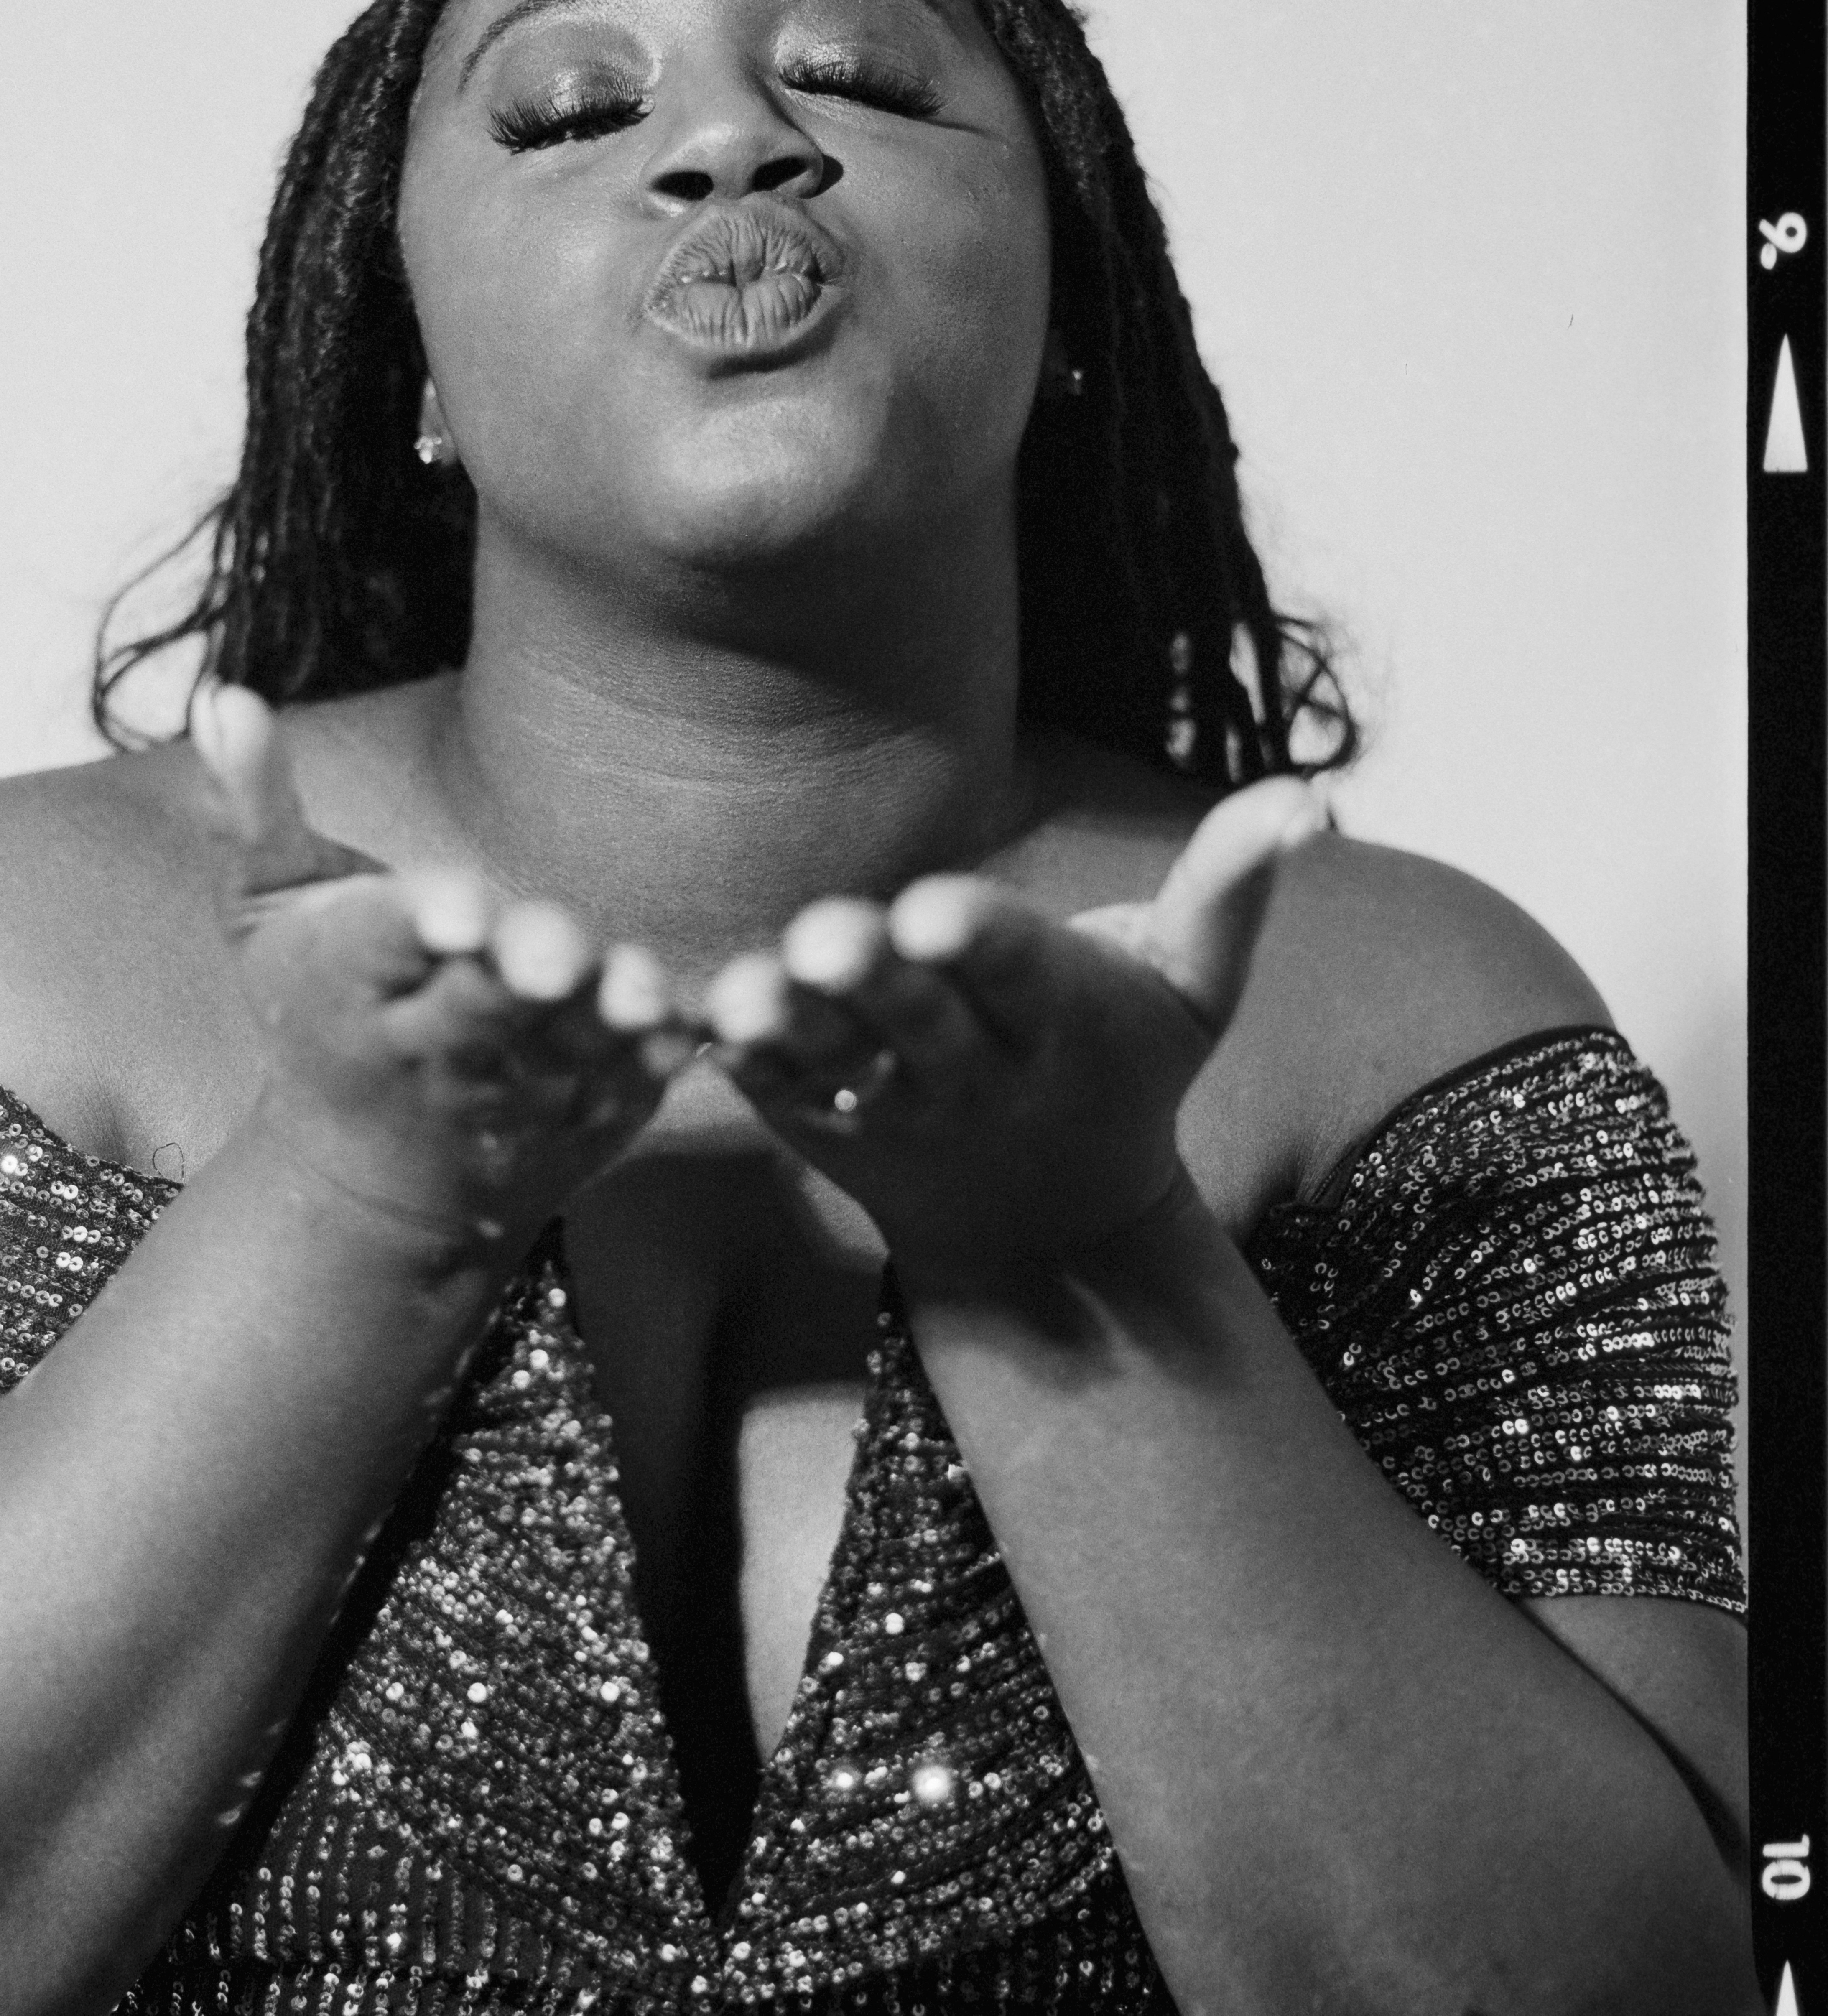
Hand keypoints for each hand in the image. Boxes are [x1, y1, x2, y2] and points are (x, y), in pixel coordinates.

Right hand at [188, 683, 692, 1255]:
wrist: (367, 1182)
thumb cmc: (315, 1008)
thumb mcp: (267, 912)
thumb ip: (253, 805)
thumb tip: (228, 692)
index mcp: (346, 984)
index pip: (379, 942)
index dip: (421, 920)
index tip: (457, 907)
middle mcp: (425, 1050)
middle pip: (476, 1010)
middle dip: (514, 981)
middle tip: (554, 952)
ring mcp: (510, 1096)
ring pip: (560, 1055)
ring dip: (601, 1023)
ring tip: (636, 991)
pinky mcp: (585, 1119)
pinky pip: (628, 1086)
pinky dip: (657, 1058)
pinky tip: (688, 1021)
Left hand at [702, 778, 1326, 1283]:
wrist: (1046, 1221)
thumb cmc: (1123, 1063)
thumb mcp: (1191, 988)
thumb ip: (1232, 886)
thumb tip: (1315, 795)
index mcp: (1057, 1019)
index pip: (1018, 972)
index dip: (979, 938)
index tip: (937, 905)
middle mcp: (971, 1070)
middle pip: (919, 1021)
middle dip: (875, 978)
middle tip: (829, 936)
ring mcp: (890, 1104)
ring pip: (836, 1060)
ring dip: (789, 1024)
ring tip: (746, 989)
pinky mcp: (822, 1122)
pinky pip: (778, 1091)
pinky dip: (740, 1060)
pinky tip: (700, 1016)